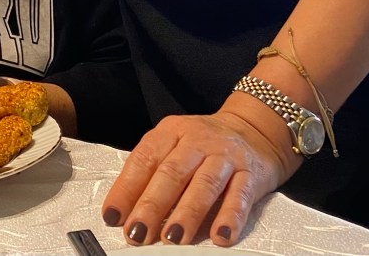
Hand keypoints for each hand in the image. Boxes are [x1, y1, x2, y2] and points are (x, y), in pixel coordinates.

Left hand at [101, 106, 298, 246]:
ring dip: (187, 213)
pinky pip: (239, 196)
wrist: (255, 130)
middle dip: (152, 206)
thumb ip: (152, 174)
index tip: (113, 216)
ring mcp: (226, 155)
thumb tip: (123, 212)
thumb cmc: (204, 146)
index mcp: (172, 131)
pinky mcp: (251, 173)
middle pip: (172, 173)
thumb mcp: (175, 147)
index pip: (145, 159)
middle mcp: (198, 140)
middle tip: (138, 233)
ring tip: (173, 238)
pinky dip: (230, 217)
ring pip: (205, 184)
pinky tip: (220, 236)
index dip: (127, 188)